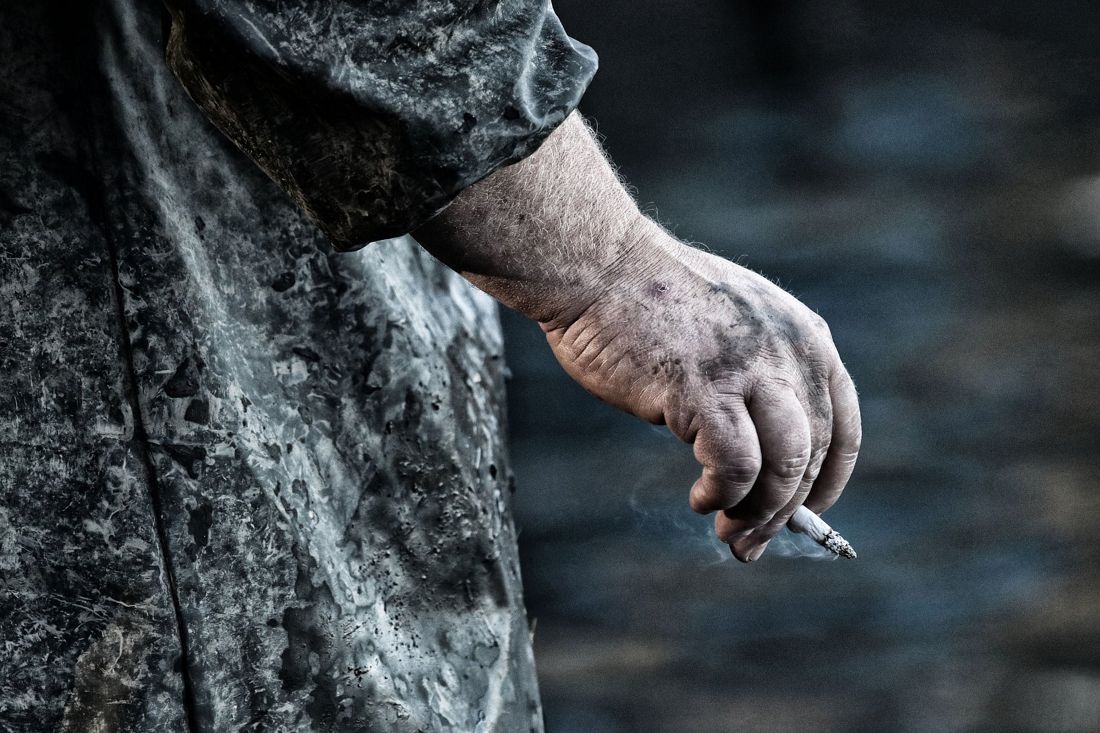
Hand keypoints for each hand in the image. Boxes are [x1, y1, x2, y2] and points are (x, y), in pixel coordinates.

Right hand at [542, 223, 860, 560]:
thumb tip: (760, 451)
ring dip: (761, 515)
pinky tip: (701, 499)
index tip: (809, 510)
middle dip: (785, 513)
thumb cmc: (651, 300)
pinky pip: (735, 468)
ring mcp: (750, 372)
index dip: (830, 479)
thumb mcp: (732, 327)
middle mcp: (790, 354)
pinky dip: (722, 497)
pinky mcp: (705, 392)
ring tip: (730, 534)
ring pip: (784, 468)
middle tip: (750, 544)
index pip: (842, 425)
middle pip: (810, 456)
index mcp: (804, 337)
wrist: (601, 267)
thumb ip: (758, 373)